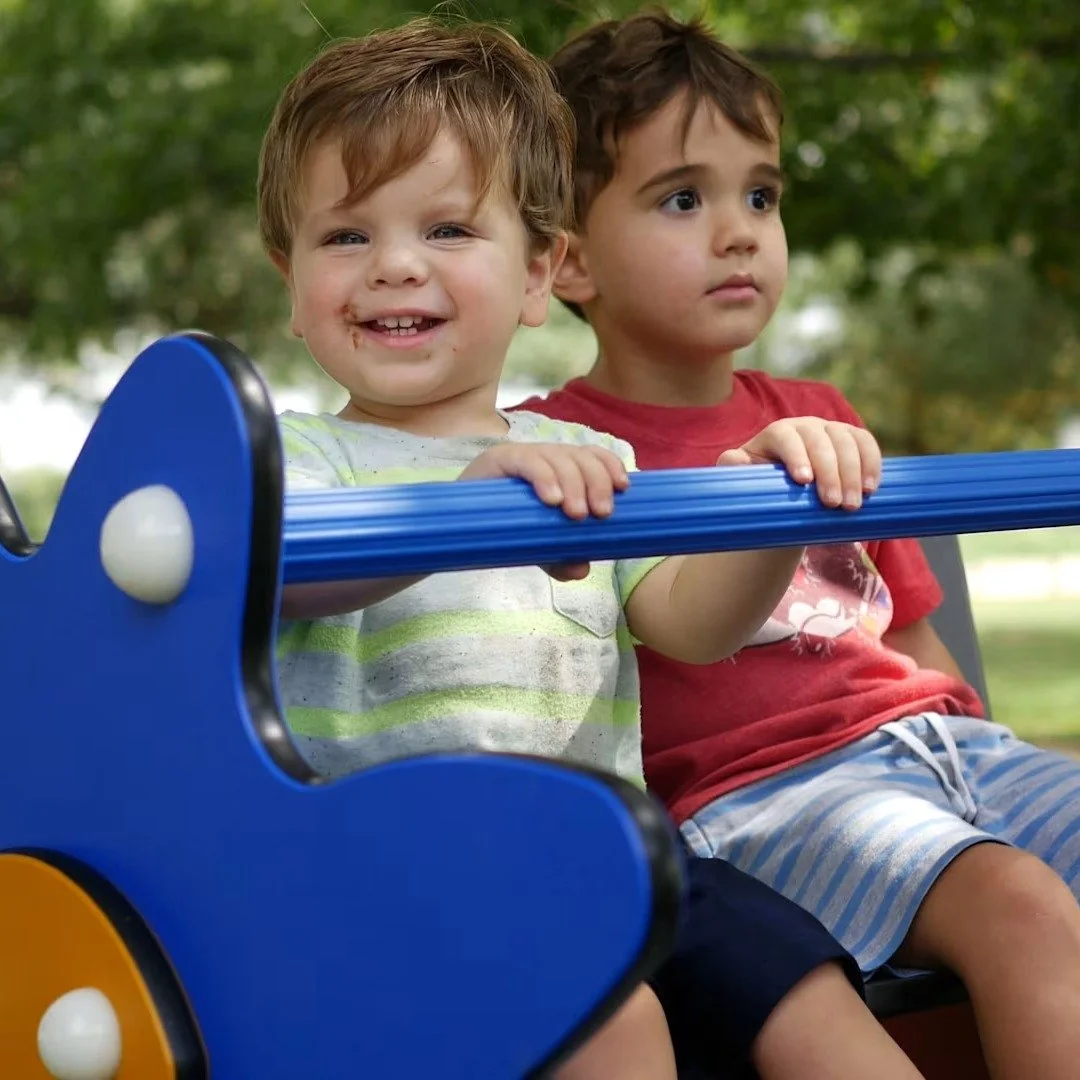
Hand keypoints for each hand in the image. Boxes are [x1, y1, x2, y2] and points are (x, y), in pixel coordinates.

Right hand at [459, 443, 629, 578]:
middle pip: (579, 456)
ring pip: (557, 456)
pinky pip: (527, 461)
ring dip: (573, 483)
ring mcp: (520, 456)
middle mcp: (543, 456)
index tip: (623, 488)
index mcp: (559, 468)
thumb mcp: (536, 547)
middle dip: (596, 481)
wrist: (456, 530)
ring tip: (575, 514)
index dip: (610, 465)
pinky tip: (551, 498)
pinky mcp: (497, 460)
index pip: (591, 454)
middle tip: (600, 514)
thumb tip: (581, 569)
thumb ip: (559, 557)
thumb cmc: (502, 531)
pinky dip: (543, 477)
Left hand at [717, 417, 881, 508]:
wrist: (786, 494)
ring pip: (846, 441)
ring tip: (853, 505)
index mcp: (776, 434)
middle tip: (833, 504)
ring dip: (853, 473)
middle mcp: (805, 426)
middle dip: (830, 472)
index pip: (785, 436)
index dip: (796, 455)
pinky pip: (866, 444)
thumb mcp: (743, 479)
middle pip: (820, 440)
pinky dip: (872, 464)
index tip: (803, 481)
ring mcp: (831, 430)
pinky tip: (871, 488)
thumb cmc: (761, 487)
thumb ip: (734, 468)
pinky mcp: (852, 439)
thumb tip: (734, 460)